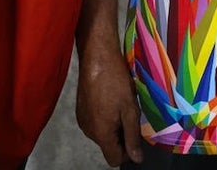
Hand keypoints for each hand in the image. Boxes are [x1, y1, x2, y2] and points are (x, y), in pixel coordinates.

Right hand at [77, 43, 143, 165]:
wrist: (97, 59)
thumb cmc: (116, 83)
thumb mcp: (130, 109)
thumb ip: (132, 136)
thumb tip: (136, 159)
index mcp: (101, 134)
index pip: (114, 159)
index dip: (127, 153)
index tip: (136, 138)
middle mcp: (89, 132)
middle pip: (108, 146)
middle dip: (121, 136)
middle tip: (130, 114)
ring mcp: (82, 121)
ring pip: (102, 134)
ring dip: (114, 126)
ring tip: (120, 104)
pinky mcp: (80, 111)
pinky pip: (95, 123)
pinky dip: (104, 117)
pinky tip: (110, 100)